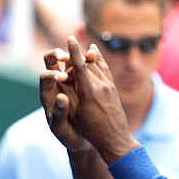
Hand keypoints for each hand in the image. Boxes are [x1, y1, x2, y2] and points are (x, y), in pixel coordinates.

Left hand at [40, 47, 90, 152]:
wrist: (80, 138)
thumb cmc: (68, 137)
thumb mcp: (61, 130)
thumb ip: (59, 115)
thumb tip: (60, 97)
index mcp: (48, 95)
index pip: (45, 77)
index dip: (52, 75)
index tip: (63, 77)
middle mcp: (55, 84)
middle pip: (50, 61)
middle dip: (57, 56)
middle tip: (67, 57)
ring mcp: (68, 80)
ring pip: (67, 61)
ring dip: (74, 55)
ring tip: (86, 56)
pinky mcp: (80, 80)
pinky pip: (81, 65)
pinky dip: (86, 60)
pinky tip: (94, 58)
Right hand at [64, 36, 138, 163]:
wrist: (115, 139)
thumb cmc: (90, 130)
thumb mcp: (76, 113)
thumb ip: (70, 93)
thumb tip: (63, 77)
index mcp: (89, 92)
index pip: (80, 66)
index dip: (74, 51)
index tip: (70, 38)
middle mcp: (101, 86)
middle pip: (87, 63)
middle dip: (77, 55)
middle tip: (67, 49)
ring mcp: (109, 86)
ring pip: (96, 64)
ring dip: (87, 56)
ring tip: (79, 46)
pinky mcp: (113, 88)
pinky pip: (105, 68)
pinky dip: (98, 59)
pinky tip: (94, 52)